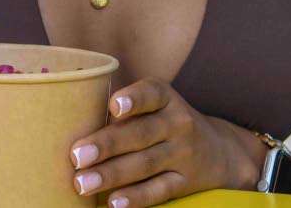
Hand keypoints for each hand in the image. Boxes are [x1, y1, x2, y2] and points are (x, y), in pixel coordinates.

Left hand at [68, 78, 265, 206]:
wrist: (220, 152)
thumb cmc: (166, 123)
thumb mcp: (156, 106)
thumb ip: (123, 111)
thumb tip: (70, 119)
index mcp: (166, 98)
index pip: (151, 93)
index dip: (133, 99)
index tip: (113, 107)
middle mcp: (178, 123)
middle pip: (140, 134)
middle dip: (106, 145)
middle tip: (75, 156)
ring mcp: (184, 154)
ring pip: (145, 164)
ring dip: (112, 174)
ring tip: (83, 183)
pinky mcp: (186, 182)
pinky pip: (160, 190)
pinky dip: (137, 197)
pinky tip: (114, 202)